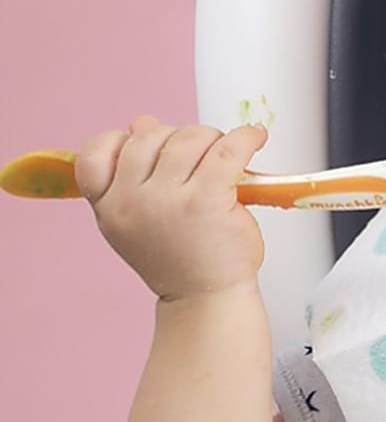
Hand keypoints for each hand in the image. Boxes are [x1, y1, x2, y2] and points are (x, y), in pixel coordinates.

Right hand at [76, 116, 269, 301]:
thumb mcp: (143, 218)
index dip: (121, 141)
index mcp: (109, 207)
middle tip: (200, 158)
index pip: (95, 154)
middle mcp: (131, 202)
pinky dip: (244, 138)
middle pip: (150, 137)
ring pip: (188, 138)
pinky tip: (254, 137)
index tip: (146, 147)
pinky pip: (226, 150)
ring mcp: (166, 201)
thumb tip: (142, 122)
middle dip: (177, 139)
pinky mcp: (205, 201)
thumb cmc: (181, 257)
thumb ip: (138, 173)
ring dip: (211, 140)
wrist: (207, 299)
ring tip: (225, 158)